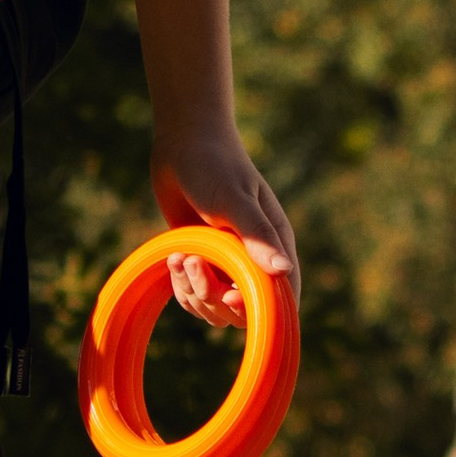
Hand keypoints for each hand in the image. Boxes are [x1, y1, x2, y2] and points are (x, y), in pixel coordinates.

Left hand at [150, 129, 297, 331]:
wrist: (184, 146)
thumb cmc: (215, 166)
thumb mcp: (235, 201)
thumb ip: (258, 236)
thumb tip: (283, 271)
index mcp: (275, 244)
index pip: (283, 296)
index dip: (261, 308)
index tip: (230, 296)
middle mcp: (254, 258)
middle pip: (243, 310)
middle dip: (214, 297)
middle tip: (193, 261)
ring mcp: (226, 262)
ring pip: (214, 308)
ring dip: (192, 291)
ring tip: (179, 256)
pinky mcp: (202, 261)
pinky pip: (194, 295)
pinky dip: (181, 285)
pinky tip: (172, 257)